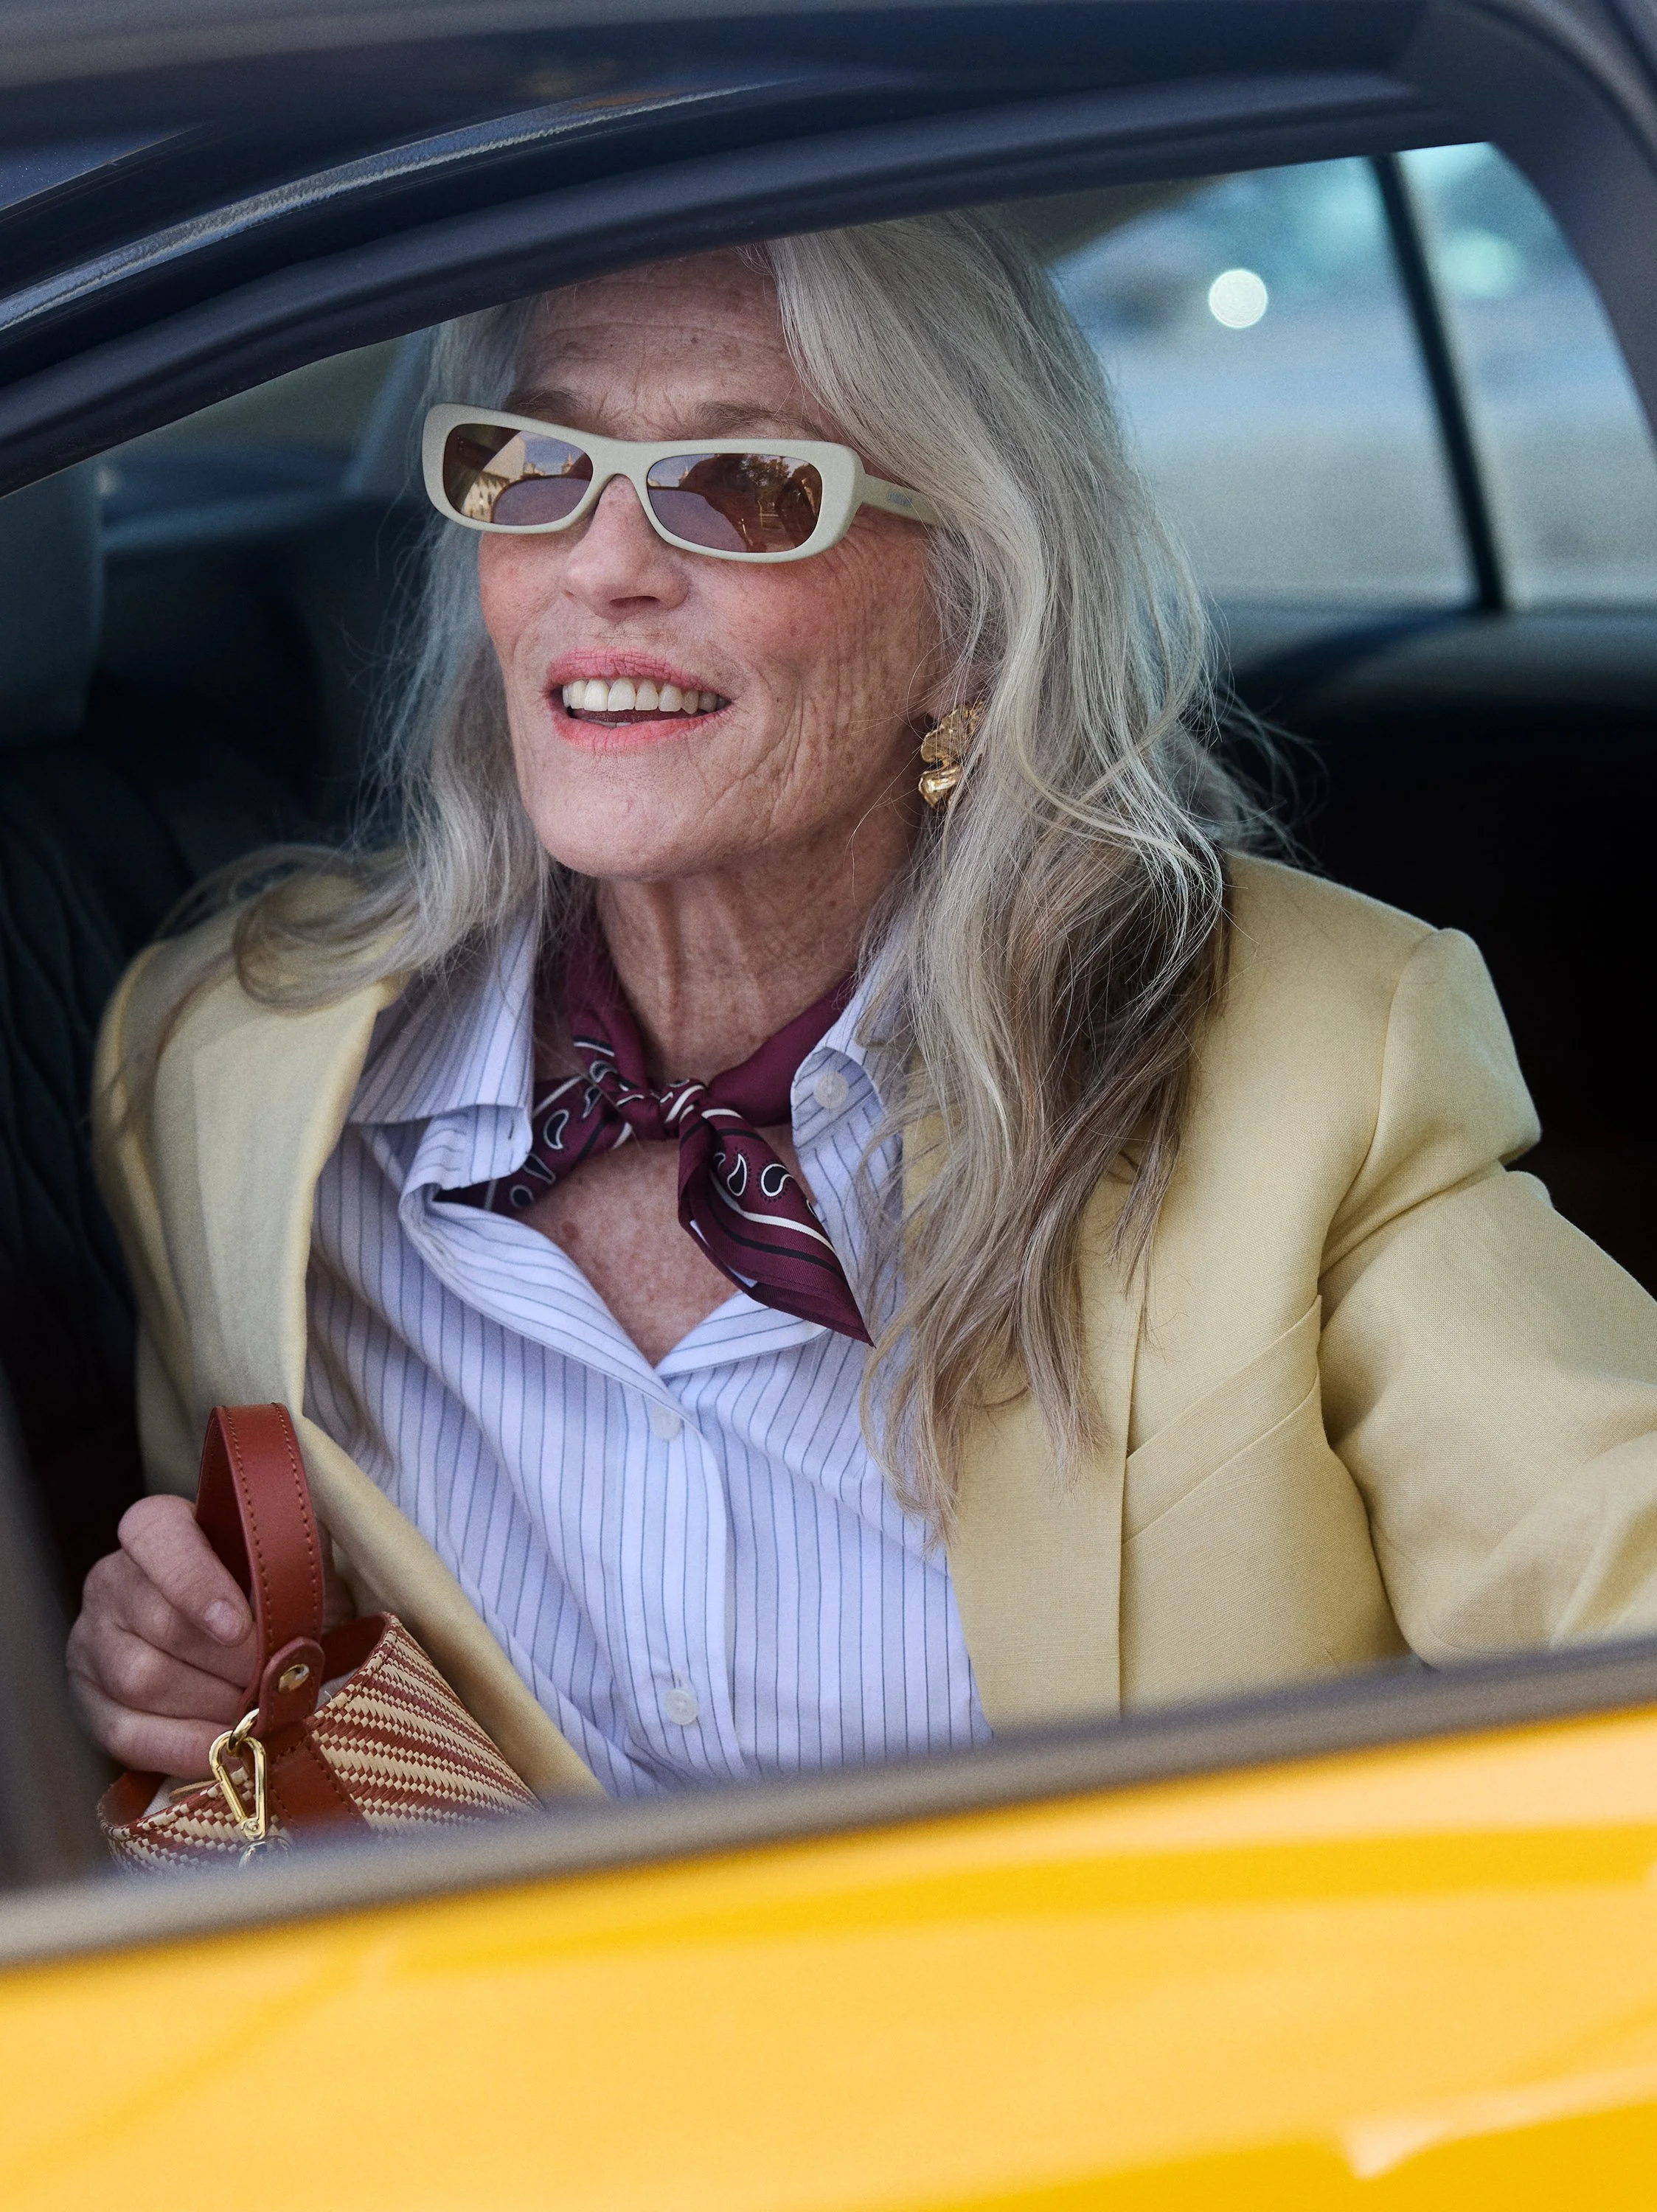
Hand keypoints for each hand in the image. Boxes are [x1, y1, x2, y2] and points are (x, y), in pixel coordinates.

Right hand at [67, 1493, 349, 1775]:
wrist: (254, 1649)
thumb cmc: (274, 1595)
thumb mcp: (291, 1560)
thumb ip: (292, 1555)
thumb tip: (298, 1577)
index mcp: (156, 1528)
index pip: (156, 1537)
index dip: (196, 1583)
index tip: (237, 1627)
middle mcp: (112, 1579)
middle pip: (162, 1625)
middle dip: (231, 1662)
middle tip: (277, 1680)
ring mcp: (92, 1643)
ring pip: (142, 1680)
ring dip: (212, 1704)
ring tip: (259, 1709)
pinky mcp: (89, 1702)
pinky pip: (124, 1733)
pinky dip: (181, 1747)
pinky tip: (223, 1747)